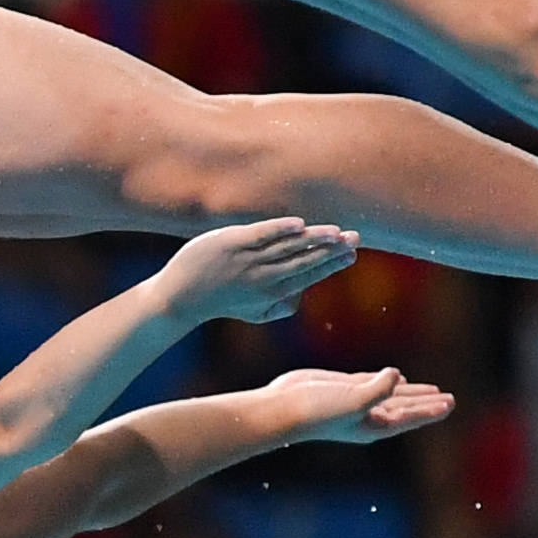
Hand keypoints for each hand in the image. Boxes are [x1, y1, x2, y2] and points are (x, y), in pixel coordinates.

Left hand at [150, 218, 358, 325]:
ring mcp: (248, 259)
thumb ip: (280, 306)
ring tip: (337, 232)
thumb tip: (302, 296)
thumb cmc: (222, 300)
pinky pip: (261, 235)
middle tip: (356, 239)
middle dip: (332, 251)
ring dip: (315, 239)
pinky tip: (300, 225)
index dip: (333, 264)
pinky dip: (280, 230)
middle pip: (305, 261)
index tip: (353, 254)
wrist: (181, 296)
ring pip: (288, 247)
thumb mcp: (255, 312)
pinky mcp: (231, 243)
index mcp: (273, 293)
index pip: (310, 275)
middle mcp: (264, 277)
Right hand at [252, 366, 454, 445]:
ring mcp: (357, 402)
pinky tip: (398, 377)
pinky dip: (389, 382)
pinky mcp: (345, 388)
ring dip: (412, 393)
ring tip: (431, 390)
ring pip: (393, 396)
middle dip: (427, 403)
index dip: (431, 410)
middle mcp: (369, 416)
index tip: (450, 403)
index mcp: (375, 425)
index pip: (411, 417)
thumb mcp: (355, 399)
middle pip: (406, 408)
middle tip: (449, 398)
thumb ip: (380, 388)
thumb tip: (397, 375)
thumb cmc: (319, 410)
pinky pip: (374, 384)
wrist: (285, 408)